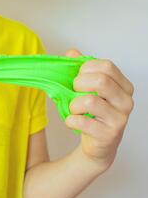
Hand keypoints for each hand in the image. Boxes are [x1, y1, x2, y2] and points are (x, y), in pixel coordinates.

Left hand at [64, 49, 134, 168]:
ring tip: (74, 110)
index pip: (106, 66)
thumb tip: (71, 52)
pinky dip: (71, 120)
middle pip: (101, 81)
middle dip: (79, 84)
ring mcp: (120, 119)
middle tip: (74, 92)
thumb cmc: (93, 114)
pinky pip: (83, 122)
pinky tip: (73, 121)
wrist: (97, 145)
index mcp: (123, 86)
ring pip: (90, 101)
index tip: (78, 77)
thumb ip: (81, 70)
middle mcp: (126, 101)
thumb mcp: (88, 89)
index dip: (86, 69)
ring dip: (74, 105)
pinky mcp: (109, 134)